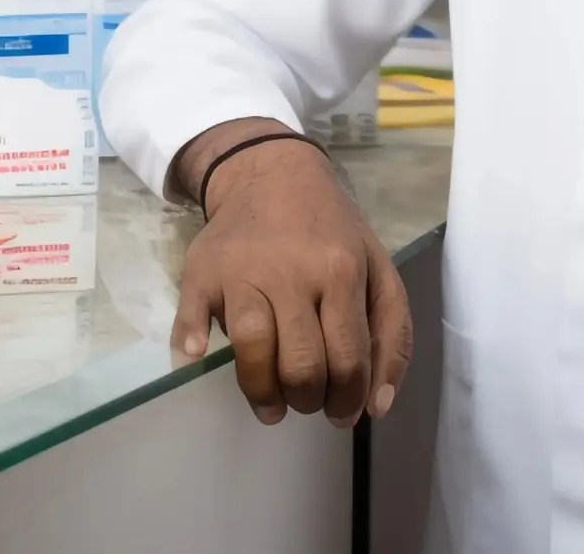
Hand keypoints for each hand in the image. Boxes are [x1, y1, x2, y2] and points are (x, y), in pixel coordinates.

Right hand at [170, 119, 412, 428]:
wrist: (274, 172)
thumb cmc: (332, 230)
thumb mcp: (378, 267)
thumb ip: (393, 332)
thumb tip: (378, 405)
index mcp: (343, 272)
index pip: (349, 358)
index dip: (348, 398)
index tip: (342, 412)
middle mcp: (295, 273)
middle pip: (302, 364)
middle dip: (309, 399)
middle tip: (307, 401)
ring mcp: (245, 274)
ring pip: (253, 351)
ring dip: (263, 395)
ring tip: (273, 407)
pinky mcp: (204, 273)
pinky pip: (191, 319)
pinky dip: (192, 344)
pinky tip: (199, 357)